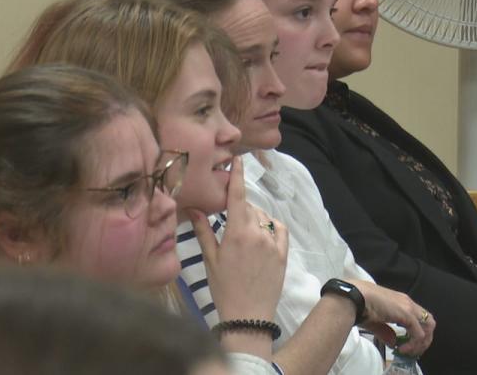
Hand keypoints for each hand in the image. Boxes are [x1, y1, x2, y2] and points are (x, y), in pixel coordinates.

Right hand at [189, 156, 287, 323]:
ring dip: (253, 218)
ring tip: (242, 235)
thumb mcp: (210, 259)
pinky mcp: (283, 254)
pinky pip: (279, 229)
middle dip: (238, 208)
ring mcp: (272, 243)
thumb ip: (203, 231)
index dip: (237, 176)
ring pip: (263, 218)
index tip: (238, 160)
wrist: (248, 316)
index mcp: (236, 233)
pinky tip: (263, 233)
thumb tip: (193, 209)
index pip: (237, 196)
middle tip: (228, 222)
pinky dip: (271, 226)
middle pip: (248, 207)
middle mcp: (257, 233)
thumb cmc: (223, 288)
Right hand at [348, 279, 434, 357]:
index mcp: (401, 301)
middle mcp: (408, 303)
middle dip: (425, 338)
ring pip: (429, 327)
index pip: (419, 317)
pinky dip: (413, 344)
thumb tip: (393, 343)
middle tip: (414, 350)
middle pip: (429, 321)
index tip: (408, 344)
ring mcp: (409, 307)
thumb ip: (386, 332)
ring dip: (422, 342)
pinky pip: (418, 334)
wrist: (355, 297)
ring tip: (410, 351)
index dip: (417, 332)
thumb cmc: (360, 305)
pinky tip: (401, 349)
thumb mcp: (375, 321)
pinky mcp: (407, 315)